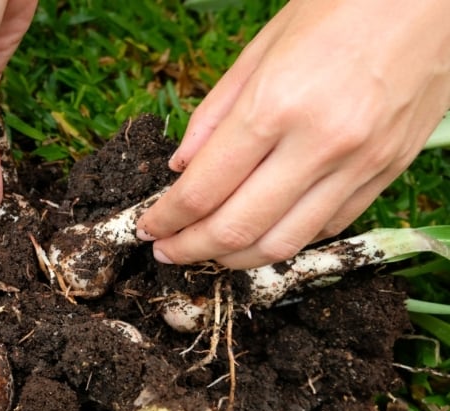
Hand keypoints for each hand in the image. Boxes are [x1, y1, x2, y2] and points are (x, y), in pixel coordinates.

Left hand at [137, 0, 449, 268]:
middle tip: (167, 251)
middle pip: (237, 228)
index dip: (166, 219)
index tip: (147, 228)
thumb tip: (180, 168)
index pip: (203, 189)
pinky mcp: (388, 173)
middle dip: (190, 248)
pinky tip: (261, 232)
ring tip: (207, 253)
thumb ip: (215, 113)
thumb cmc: (343, 4)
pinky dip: (285, 239)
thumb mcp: (262, 46)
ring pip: (283, 243)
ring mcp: (359, 165)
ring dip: (234, 259)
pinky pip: (326, 227)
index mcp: (276, 106)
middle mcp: (319, 145)